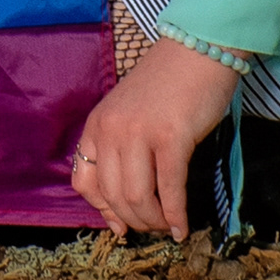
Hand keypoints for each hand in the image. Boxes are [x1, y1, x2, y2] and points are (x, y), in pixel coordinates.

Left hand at [70, 35, 240, 236]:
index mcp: (96, 125)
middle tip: (155, 228)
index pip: (84, 182)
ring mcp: (139, 132)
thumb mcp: (128, 116)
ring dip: (154, 222)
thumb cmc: (166, 88)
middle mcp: (111, 129)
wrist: (195, 52)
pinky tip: (183, 227)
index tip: (123, 226)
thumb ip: (120, 153)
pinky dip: (176, 215)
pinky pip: (169, 189)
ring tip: (169, 228)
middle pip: (113, 195)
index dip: (104, 211)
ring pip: (137, 197)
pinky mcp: (171, 137)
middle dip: (135, 221)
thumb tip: (120, 211)